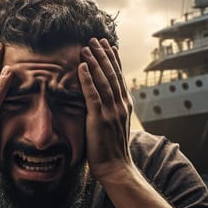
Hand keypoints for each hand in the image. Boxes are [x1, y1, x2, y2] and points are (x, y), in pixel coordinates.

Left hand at [78, 38, 133, 181]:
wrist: (116, 168)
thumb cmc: (112, 150)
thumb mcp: (114, 126)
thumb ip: (110, 111)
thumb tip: (102, 102)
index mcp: (125, 106)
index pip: (119, 77)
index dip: (114, 60)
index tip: (109, 46)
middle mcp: (120, 105)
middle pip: (112, 74)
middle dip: (104, 54)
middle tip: (96, 39)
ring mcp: (111, 111)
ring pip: (103, 80)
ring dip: (95, 61)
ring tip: (87, 46)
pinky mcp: (99, 119)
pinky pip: (93, 94)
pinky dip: (88, 79)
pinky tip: (83, 66)